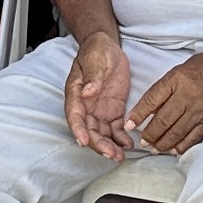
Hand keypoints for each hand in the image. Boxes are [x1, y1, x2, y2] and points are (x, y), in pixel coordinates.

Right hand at [65, 34, 138, 158]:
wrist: (107, 47)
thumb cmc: (96, 51)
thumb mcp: (95, 59)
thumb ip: (92, 76)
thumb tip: (88, 92)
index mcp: (76, 94)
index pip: (74, 116)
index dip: (78, 130)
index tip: (84, 141)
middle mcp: (86, 107)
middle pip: (89, 130)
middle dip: (98, 144)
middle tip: (111, 154)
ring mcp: (99, 111)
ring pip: (102, 134)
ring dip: (109, 146)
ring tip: (120, 156)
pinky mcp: (113, 111)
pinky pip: (115, 129)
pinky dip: (120, 138)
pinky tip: (128, 144)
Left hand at [119, 47, 202, 160]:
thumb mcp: (181, 69)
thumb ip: (165, 87)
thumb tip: (149, 108)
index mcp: (178, 79)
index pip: (152, 100)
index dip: (138, 114)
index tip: (129, 124)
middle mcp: (188, 96)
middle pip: (163, 121)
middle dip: (150, 134)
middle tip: (142, 141)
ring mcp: (200, 110)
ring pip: (176, 133)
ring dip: (162, 143)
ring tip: (154, 147)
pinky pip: (193, 137)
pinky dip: (182, 146)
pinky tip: (174, 149)